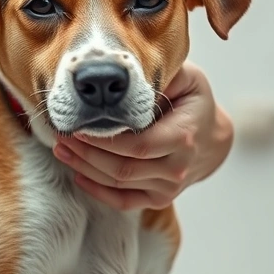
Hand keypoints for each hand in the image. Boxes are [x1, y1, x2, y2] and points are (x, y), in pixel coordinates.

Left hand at [53, 62, 234, 209]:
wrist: (211, 139)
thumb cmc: (193, 103)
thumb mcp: (187, 80)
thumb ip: (162, 74)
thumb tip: (129, 71)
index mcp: (182, 138)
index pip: (136, 146)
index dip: (103, 141)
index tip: (77, 126)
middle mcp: (176, 168)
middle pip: (122, 168)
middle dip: (86, 153)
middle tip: (61, 136)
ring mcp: (168, 188)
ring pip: (118, 184)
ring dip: (85, 168)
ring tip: (61, 149)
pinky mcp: (158, 199)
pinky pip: (123, 201)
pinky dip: (97, 191)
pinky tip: (77, 175)